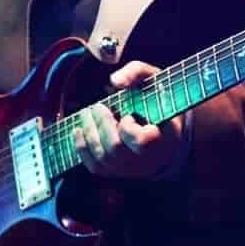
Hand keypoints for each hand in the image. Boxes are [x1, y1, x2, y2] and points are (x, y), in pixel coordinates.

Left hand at [72, 61, 186, 178]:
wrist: (165, 127)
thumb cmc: (158, 101)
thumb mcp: (154, 79)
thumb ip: (136, 72)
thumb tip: (115, 81)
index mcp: (164, 138)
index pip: (142, 141)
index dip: (129, 128)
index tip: (128, 115)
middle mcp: (148, 160)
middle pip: (116, 149)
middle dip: (102, 125)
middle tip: (98, 107)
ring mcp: (132, 169)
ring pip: (103, 158)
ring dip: (89, 132)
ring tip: (87, 114)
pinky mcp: (118, 172)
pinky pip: (95, 167)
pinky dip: (82, 148)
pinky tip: (79, 130)